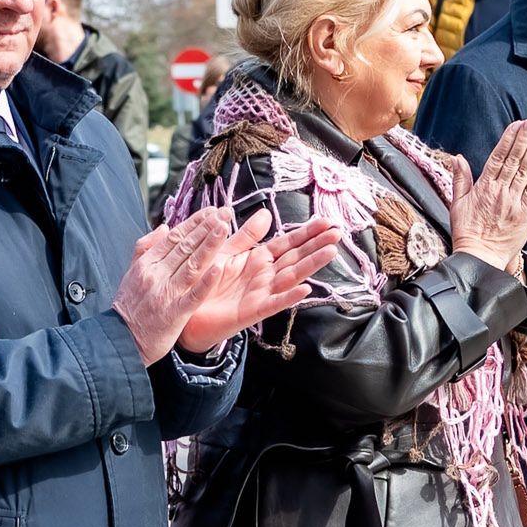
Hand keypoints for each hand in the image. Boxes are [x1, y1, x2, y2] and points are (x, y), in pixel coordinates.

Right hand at [112, 207, 237, 364]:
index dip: (194, 223)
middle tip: (225, 213)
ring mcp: (166, 293)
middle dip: (206, 228)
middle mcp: (156, 274)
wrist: (121, 339)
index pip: (174, 237)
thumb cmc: (129, 307)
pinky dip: (206, 281)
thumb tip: (163, 228)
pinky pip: (193, 294)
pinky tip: (219, 268)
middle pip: (185, 246)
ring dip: (209, 246)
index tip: (211, 211)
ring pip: (191, 264)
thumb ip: (145, 248)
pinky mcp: (174, 313)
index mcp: (147, 263)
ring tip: (224, 229)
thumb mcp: (131, 273)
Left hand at [177, 215, 341, 353]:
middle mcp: (265, 276)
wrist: (188, 313)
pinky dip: (289, 297)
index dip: (306, 232)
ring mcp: (262, 294)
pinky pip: (274, 303)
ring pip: (291, 277)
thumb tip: (266, 213)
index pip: (287, 243)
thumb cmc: (205, 282)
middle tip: (338, 232)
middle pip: (295, 257)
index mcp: (258, 260)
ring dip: (311, 265)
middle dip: (317, 245)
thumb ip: (246, 235)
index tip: (326, 221)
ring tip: (330, 252)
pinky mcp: (253, 312)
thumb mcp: (225, 252)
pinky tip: (305, 288)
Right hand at [449, 119, 526, 270]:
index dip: (509, 139)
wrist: (480, 257)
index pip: (498, 157)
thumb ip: (460, 179)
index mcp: (483, 187)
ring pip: (525, 171)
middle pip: (514, 160)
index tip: (517, 125)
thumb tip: (458, 158)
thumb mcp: (457, 204)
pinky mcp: (526, 213)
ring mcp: (514, 201)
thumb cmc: (467, 232)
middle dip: (523, 139)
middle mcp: (500, 191)